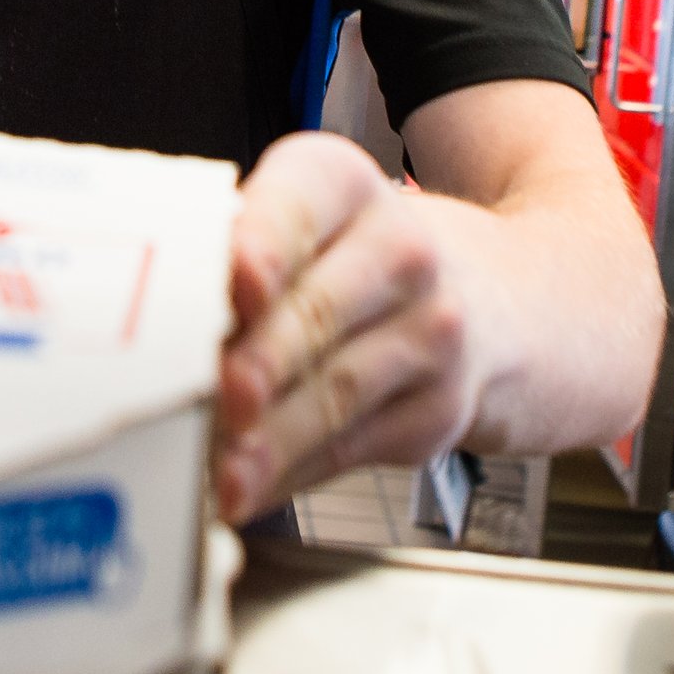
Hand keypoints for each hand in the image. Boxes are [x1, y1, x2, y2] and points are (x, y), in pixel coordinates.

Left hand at [213, 130, 514, 521]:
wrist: (516, 300)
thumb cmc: (369, 258)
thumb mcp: (316, 221)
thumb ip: (239, 256)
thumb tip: (157, 326)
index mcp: (345, 183)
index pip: (300, 206)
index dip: (265, 246)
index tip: (236, 285)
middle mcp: (400, 248)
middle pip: (315, 310)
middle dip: (257, 364)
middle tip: (214, 401)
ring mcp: (432, 331)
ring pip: (337, 390)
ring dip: (272, 440)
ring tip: (222, 474)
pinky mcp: (441, 409)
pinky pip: (354, 447)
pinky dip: (293, 475)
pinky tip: (252, 490)